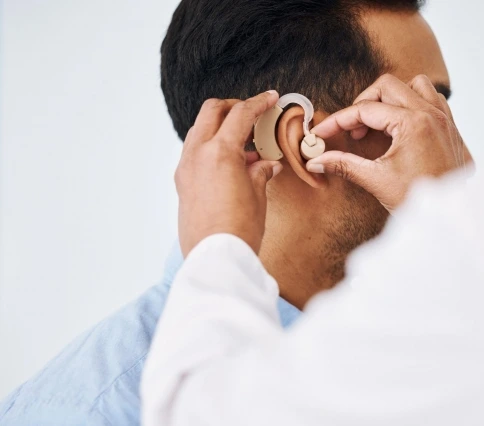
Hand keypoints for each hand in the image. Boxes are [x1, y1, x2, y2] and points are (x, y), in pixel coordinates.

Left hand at [175, 91, 282, 257]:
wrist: (216, 259)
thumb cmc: (239, 229)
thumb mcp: (257, 194)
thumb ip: (260, 171)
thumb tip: (267, 164)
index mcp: (219, 151)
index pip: (240, 114)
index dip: (258, 103)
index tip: (270, 98)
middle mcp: (197, 154)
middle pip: (212, 111)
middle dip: (233, 106)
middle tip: (253, 114)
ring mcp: (185, 167)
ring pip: (199, 129)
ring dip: (220, 126)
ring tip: (245, 142)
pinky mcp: (182, 182)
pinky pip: (194, 151)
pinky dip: (211, 146)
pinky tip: (231, 162)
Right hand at [307, 74, 472, 212]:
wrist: (451, 219)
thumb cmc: (418, 200)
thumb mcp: (376, 180)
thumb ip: (343, 165)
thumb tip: (316, 161)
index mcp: (413, 124)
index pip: (366, 110)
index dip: (338, 120)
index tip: (322, 132)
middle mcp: (431, 114)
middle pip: (387, 87)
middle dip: (363, 104)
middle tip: (351, 129)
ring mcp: (444, 119)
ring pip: (414, 85)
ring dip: (391, 99)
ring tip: (377, 123)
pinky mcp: (450, 128)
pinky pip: (431, 99)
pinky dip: (412, 104)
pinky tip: (400, 127)